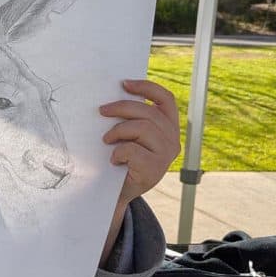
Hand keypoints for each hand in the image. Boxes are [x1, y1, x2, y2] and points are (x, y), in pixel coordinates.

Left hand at [99, 79, 181, 208]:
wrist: (117, 193)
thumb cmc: (123, 160)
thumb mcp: (131, 136)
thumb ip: (133, 119)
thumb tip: (114, 97)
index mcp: (169, 127)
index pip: (166, 100)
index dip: (147, 88)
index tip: (124, 83)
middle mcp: (173, 140)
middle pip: (148, 112)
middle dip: (121, 107)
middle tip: (102, 110)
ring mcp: (166, 155)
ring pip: (142, 128)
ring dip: (118, 131)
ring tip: (106, 140)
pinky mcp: (155, 169)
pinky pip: (133, 149)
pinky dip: (118, 151)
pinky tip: (114, 159)